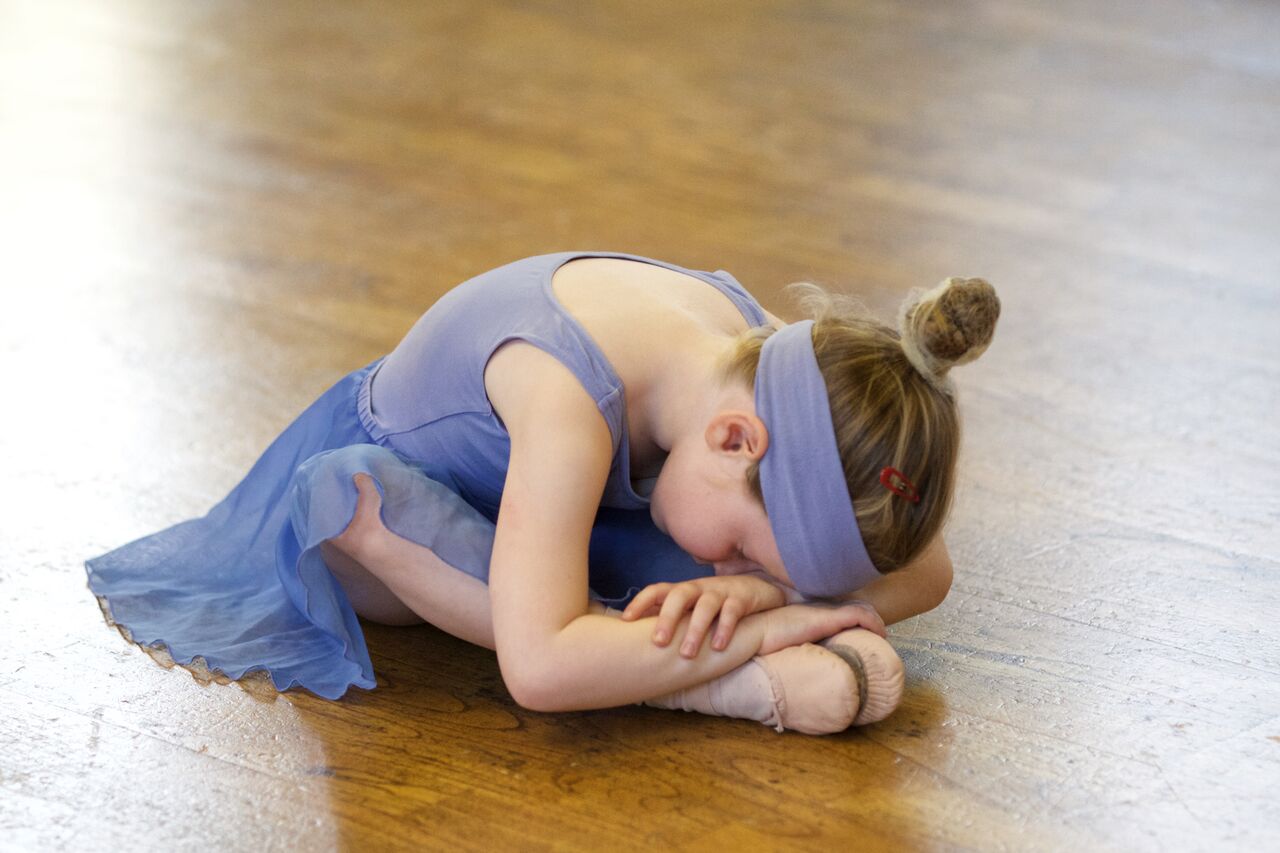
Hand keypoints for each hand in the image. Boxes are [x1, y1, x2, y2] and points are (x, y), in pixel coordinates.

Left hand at [620, 575, 786, 657]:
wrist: (755, 590)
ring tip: (687, 655)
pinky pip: (732, 612)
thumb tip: (634, 635)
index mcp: (683, 591)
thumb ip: (668, 616)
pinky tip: (718, 647)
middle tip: (658, 642)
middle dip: (667, 618)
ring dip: (695, 630)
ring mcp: (720, 592)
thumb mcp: (690, 607)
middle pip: (679, 596)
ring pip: (705, 606)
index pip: (657, 590)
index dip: (641, 602)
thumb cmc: (714, 604)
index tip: (626, 619)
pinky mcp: (740, 599)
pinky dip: (725, 629)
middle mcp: (698, 589)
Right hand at [757, 600, 886, 655]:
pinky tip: (881, 633)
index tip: (867, 632)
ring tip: (883, 636)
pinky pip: (859, 615)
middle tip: (880, 634)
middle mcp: (821, 610)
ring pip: (861, 608)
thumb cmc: (766, 640)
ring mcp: (825, 612)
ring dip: (875, 621)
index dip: (857, 618)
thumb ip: (796, 646)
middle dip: (871, 618)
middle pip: (855, 606)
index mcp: (812, 614)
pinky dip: (872, 623)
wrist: (757, 631)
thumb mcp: (785, 641)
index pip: (841, 610)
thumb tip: (801, 667)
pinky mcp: (828, 618)